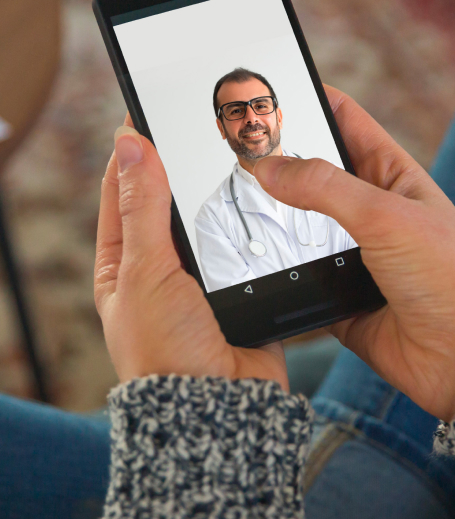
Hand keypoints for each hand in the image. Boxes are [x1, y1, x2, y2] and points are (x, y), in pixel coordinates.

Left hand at [95, 119, 286, 386]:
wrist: (220, 407)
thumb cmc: (167, 352)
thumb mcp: (145, 271)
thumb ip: (144, 206)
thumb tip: (131, 145)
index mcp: (123, 265)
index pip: (124, 192)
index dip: (135, 151)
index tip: (150, 111)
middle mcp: (161, 271)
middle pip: (171, 203)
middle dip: (184, 168)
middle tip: (202, 126)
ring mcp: (204, 281)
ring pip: (213, 221)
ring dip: (222, 195)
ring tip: (236, 155)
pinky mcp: (243, 290)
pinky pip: (249, 247)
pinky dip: (255, 226)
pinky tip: (265, 200)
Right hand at [254, 87, 454, 420]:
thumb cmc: (451, 277)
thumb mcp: (386, 216)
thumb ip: (324, 187)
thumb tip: (268, 166)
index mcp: (392, 176)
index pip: (344, 121)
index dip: (309, 100)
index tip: (267, 86)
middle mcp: (371, 213)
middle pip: (312, 177)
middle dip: (276, 165)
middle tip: (229, 149)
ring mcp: (353, 257)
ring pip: (297, 230)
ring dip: (271, 224)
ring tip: (227, 205)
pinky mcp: (338, 300)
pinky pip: (296, 281)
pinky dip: (276, 277)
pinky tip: (248, 266)